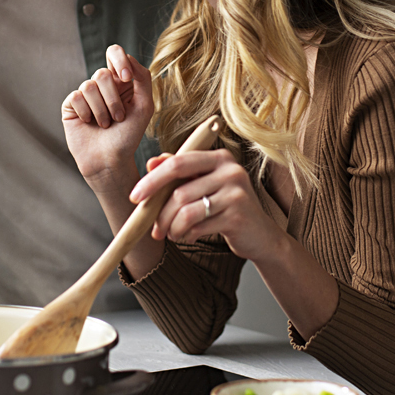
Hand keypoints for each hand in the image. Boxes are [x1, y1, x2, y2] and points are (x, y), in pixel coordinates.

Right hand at [63, 45, 152, 192]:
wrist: (110, 160)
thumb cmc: (129, 135)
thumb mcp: (144, 106)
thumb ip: (142, 79)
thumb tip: (129, 58)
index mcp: (121, 81)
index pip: (115, 53)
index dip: (120, 61)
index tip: (127, 77)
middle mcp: (102, 85)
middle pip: (103, 73)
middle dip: (113, 98)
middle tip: (118, 117)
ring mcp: (85, 94)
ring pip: (89, 85)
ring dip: (101, 110)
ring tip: (105, 124)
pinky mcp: (71, 104)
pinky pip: (76, 97)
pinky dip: (87, 113)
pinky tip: (89, 123)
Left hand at [130, 148, 284, 262]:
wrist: (260, 234)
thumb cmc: (227, 206)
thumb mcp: (205, 184)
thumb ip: (181, 171)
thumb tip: (151, 162)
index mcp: (220, 157)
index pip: (178, 162)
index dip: (152, 180)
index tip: (135, 196)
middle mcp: (230, 170)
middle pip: (179, 190)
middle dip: (160, 212)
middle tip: (154, 228)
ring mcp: (236, 192)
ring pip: (185, 211)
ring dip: (173, 228)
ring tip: (173, 234)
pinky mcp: (237, 215)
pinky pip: (197, 226)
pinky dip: (187, 235)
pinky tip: (189, 237)